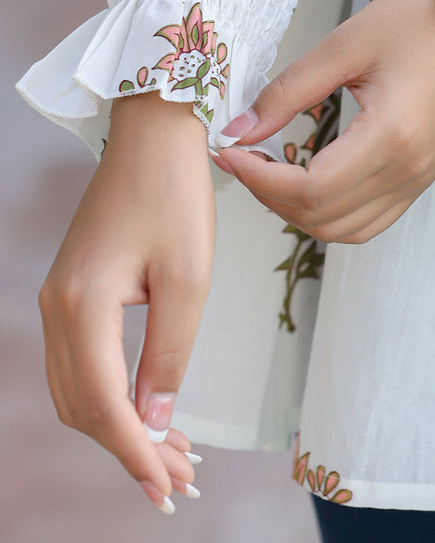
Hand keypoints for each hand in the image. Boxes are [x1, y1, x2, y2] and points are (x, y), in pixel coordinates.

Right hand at [38, 92, 213, 511]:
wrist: (154, 134)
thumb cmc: (176, 196)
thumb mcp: (187, 279)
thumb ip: (168, 353)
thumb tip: (153, 418)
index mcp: (83, 306)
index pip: (104, 405)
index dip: (135, 453)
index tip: (167, 489)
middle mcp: (57, 307)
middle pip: (84, 405)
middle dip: (130, 448)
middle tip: (180, 479)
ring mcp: (59, 297)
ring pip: (79, 388)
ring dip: (120, 426)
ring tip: (172, 454)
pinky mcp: (72, 288)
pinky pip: (82, 360)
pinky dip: (112, 394)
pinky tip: (148, 406)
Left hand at [213, 0, 434, 243]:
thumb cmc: (420, 20)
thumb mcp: (344, 44)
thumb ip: (288, 92)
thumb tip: (240, 130)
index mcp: (390, 136)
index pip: (311, 189)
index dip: (261, 180)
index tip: (229, 152)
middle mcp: (408, 170)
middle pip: (324, 218)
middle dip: (271, 197)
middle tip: (243, 158)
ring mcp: (419, 178)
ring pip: (346, 230)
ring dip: (299, 211)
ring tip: (271, 171)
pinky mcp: (422, 175)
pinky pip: (371, 220)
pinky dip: (332, 213)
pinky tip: (309, 181)